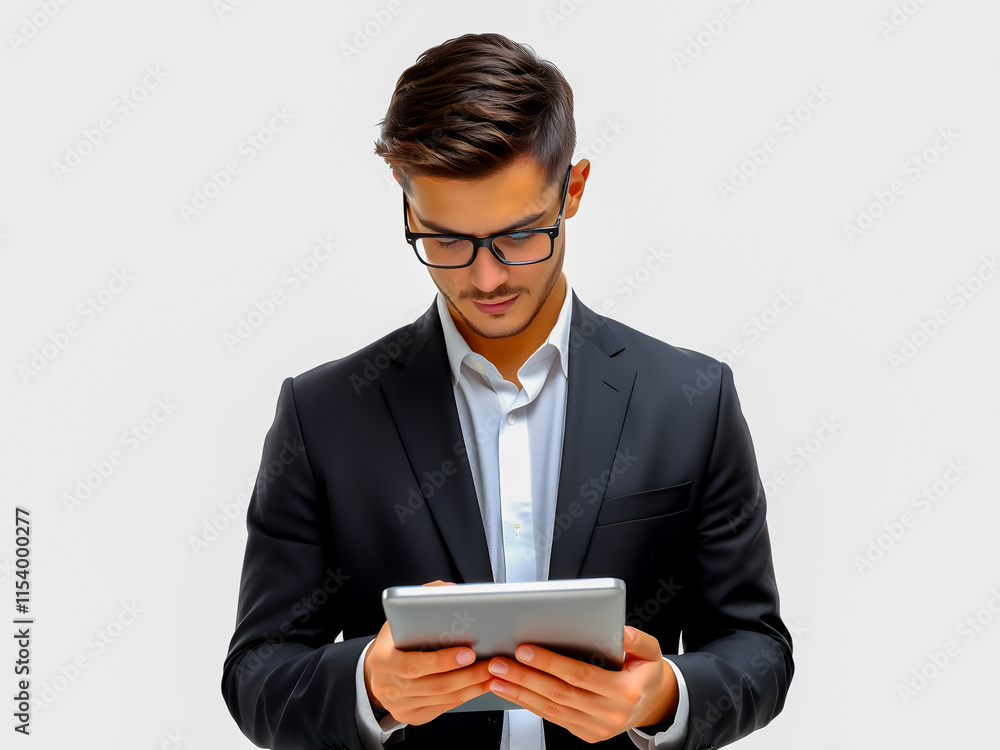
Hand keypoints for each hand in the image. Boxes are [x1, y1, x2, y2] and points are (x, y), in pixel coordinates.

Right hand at [363, 581, 492, 724]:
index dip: (442, 661)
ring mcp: (397, 704)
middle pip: (434, 685)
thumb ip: (424, 599)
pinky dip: (464, 697)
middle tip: (490, 663)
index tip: (468, 652)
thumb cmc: (395, 639)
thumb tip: (450, 591)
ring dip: (471, 687)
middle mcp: (386, 686)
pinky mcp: (410, 715)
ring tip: (491, 673)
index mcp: (381, 659)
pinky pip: (442, 708)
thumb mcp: (401, 616)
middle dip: (467, 675)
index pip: (413, 665)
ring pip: (442, 699)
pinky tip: (480, 685)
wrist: (378, 668)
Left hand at [484, 625, 678, 742]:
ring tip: (496, 677)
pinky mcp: (586, 734)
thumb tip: (620, 631)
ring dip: (520, 693)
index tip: (525, 649)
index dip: (550, 662)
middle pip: (559, 694)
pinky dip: (530, 705)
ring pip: (551, 710)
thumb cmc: (645, 673)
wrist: (652, 704)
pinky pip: (553, 718)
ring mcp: (596, 728)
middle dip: (525, 677)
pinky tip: (513, 691)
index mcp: (625, 692)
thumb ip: (637, 639)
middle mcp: (609, 714)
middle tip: (499, 663)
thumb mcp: (651, 651)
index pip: (579, 675)